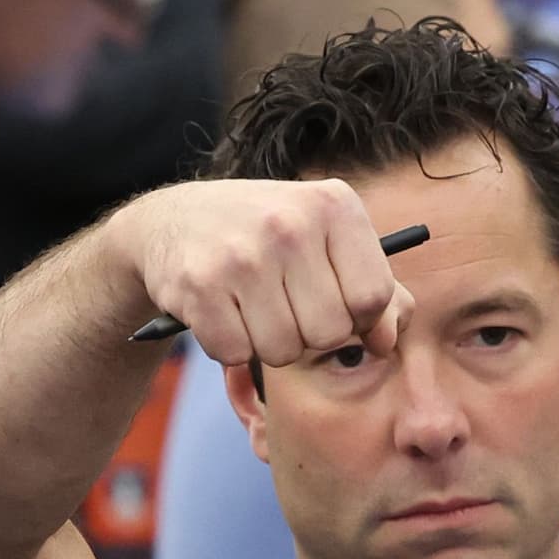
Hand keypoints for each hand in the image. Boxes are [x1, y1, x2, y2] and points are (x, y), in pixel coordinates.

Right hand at [111, 178, 410, 371]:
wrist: (172, 221)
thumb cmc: (264, 236)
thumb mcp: (323, 240)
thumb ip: (369, 288)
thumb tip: (386, 342)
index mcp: (332, 205)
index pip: (373, 297)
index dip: (357, 318)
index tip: (332, 303)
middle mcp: (290, 223)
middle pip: (329, 332)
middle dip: (307, 332)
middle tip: (282, 302)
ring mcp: (242, 255)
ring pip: (283, 350)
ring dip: (266, 342)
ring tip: (250, 306)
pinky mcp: (199, 285)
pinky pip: (235, 354)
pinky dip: (227, 344)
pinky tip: (220, 310)